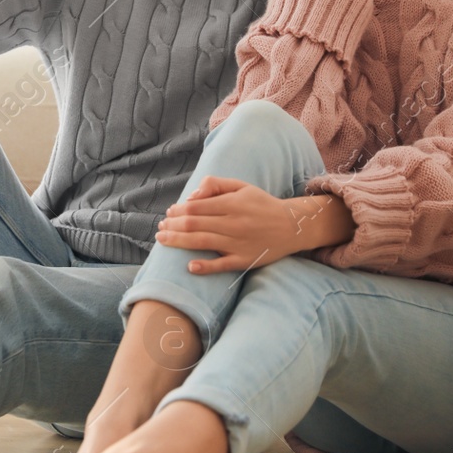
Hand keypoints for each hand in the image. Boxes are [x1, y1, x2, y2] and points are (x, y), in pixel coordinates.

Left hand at [156, 175, 303, 273]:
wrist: (292, 226)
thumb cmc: (261, 204)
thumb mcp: (241, 186)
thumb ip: (215, 185)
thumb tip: (191, 196)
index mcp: (233, 204)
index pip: (196, 207)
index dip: (178, 210)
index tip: (169, 213)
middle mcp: (234, 223)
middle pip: (195, 224)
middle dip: (173, 226)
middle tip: (160, 228)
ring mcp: (239, 243)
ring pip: (202, 242)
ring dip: (178, 242)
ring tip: (163, 240)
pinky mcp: (245, 260)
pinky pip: (223, 265)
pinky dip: (206, 267)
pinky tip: (190, 266)